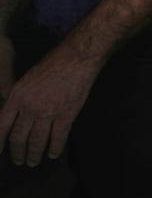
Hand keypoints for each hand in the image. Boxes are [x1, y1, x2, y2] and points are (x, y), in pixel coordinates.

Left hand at [0, 44, 98, 166]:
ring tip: (33, 162)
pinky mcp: (66, 115)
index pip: (2, 127)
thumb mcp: (27, 79)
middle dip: (17, 153)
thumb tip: (15, 114)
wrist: (76, 58)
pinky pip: (58, 138)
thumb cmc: (52, 63)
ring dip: (34, 155)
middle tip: (18, 161)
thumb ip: (19, 97)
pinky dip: (55, 148)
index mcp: (16, 97)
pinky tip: (53, 154)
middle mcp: (29, 108)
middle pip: (18, 138)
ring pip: (37, 141)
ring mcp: (47, 113)